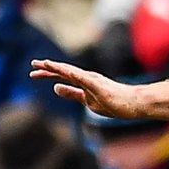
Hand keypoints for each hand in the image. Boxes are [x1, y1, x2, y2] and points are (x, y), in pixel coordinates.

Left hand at [31, 59, 145, 118]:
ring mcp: (93, 81)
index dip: (48, 74)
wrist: (136, 104)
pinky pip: (82, 78)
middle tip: (32, 65)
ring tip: (43, 64)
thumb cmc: (116, 103)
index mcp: (85, 83)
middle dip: (47, 69)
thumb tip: (55, 88)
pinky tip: (62, 70)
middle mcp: (87, 78)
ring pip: (71, 72)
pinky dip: (71, 73)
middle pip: (64, 72)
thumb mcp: (88, 101)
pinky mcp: (99, 85)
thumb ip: (72, 94)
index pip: (63, 77)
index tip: (34, 73)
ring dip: (57, 68)